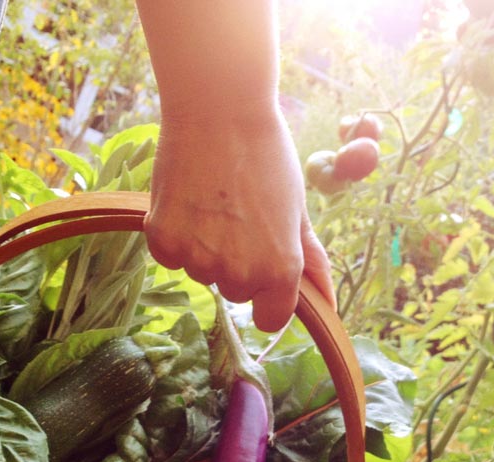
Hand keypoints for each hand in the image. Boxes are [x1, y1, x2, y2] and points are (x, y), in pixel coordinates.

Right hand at [143, 107, 334, 332]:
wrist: (220, 110)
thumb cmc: (267, 157)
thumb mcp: (298, 210)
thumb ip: (312, 263)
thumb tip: (330, 306)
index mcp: (280, 270)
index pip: (270, 320)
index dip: (268, 297)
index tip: (263, 270)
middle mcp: (239, 272)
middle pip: (234, 292)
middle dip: (237, 263)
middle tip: (239, 215)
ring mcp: (198, 259)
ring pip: (201, 272)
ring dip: (205, 247)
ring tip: (214, 200)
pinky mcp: (163, 241)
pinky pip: (170, 256)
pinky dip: (175, 234)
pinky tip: (188, 199)